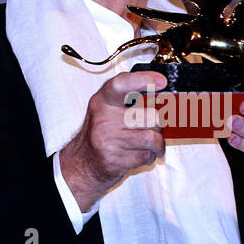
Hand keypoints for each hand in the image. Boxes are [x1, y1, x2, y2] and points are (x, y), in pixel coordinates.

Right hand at [59, 70, 167, 211]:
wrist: (83, 163)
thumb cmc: (100, 133)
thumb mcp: (107, 109)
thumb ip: (128, 98)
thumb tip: (158, 86)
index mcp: (103, 101)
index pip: (122, 85)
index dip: (143, 80)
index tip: (161, 81)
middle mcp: (104, 118)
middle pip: (151, 116)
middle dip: (158, 126)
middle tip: (151, 129)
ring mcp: (109, 140)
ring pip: (153, 138)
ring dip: (158, 145)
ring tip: (150, 146)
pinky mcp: (115, 160)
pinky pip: (147, 156)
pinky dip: (149, 157)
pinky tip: (139, 155)